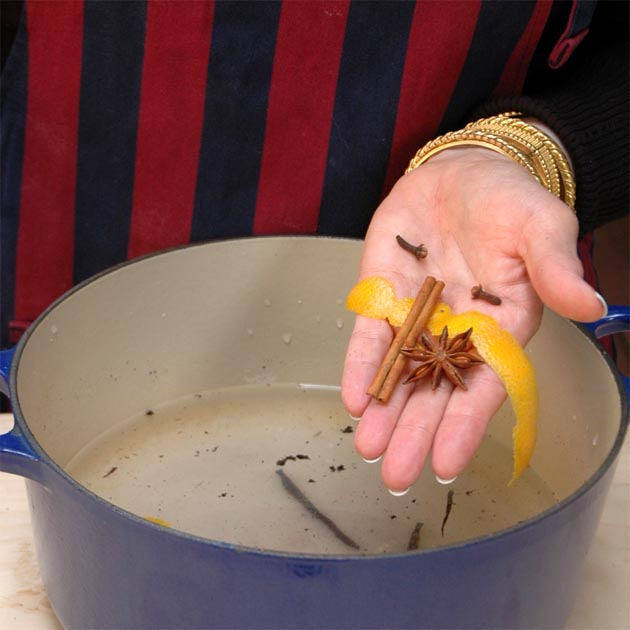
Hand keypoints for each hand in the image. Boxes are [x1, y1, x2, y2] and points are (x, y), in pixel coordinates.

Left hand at [341, 147, 605, 492]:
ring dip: (385, 410)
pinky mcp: (385, 293)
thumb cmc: (510, 200)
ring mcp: (417, 315)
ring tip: (369, 448)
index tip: (446, 464)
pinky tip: (355, 396)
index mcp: (500, 326)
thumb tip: (590, 303)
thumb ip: (555, 267)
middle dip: (415, 432)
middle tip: (396, 476)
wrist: (463, 171)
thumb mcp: (542, 226)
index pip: (484, 384)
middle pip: (435, 390)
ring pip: (400, 371)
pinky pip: (372, 334)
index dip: (464, 424)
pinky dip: (362, 364)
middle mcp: (457, 331)